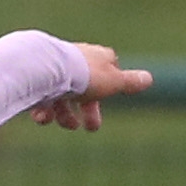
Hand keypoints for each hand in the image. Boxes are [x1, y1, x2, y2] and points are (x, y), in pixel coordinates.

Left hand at [31, 44, 151, 131]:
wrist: (45, 69)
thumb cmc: (83, 75)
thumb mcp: (112, 82)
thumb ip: (129, 82)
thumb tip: (149, 79)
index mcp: (97, 57)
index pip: (109, 69)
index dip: (111, 86)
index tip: (110, 95)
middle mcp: (76, 59)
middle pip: (85, 87)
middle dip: (88, 110)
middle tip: (90, 128)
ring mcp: (55, 68)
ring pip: (62, 95)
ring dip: (64, 114)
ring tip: (63, 124)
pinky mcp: (36, 77)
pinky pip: (41, 96)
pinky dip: (43, 109)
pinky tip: (42, 117)